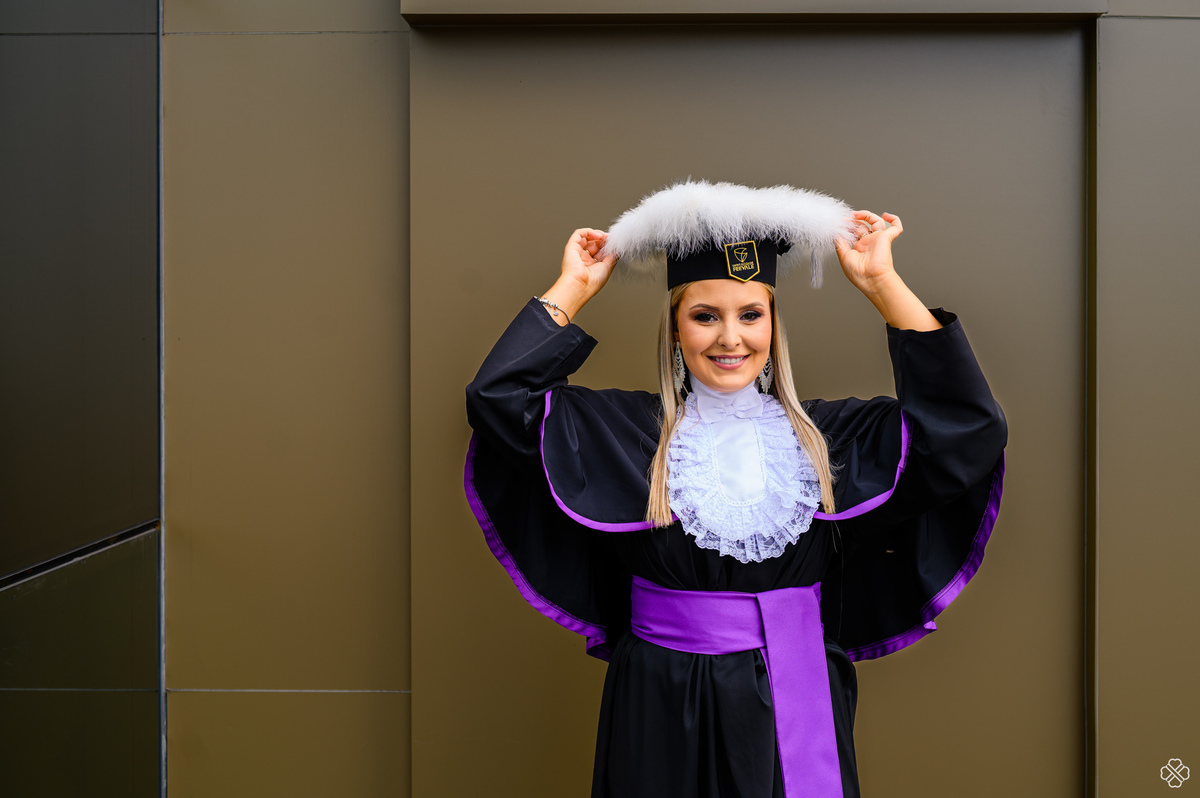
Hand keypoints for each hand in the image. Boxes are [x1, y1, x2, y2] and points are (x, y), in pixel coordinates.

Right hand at [539, 228, 618, 325]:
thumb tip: (617, 246)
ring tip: (605, 237)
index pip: (600, 250)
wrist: (580, 285)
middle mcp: (584, 258)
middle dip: (604, 239)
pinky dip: (589, 232)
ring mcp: (577, 252)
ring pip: (587, 237)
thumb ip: (613, 254)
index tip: (615, 243)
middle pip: (594, 243)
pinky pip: (579, 233)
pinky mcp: (571, 247)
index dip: (607, 245)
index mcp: (591, 265)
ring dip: (597, 234)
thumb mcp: (608, 266)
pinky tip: (598, 236)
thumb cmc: (592, 282)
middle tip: (611, 239)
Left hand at [834, 210, 939, 330]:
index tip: (841, 222)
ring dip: (866, 215)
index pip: (854, 232)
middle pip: (863, 225)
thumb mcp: (843, 255)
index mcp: (858, 248)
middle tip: (847, 219)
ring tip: (856, 215)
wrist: (871, 278)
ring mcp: (877, 239)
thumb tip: (836, 231)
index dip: (848, 225)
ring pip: (876, 222)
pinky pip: (896, 227)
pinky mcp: (886, 238)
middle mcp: (868, 243)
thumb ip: (839, 242)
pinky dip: (894, 219)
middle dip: (854, 221)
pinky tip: (885, 215)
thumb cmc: (858, 273)